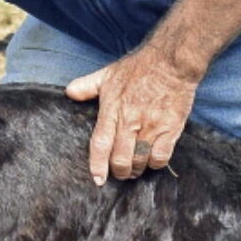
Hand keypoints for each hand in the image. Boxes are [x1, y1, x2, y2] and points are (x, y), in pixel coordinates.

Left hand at [66, 49, 201, 184]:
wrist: (171, 61)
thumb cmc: (140, 68)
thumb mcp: (108, 74)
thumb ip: (87, 86)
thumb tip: (69, 93)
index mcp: (113, 109)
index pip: (100, 144)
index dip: (97, 165)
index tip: (98, 179)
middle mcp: (130, 120)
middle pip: (120, 158)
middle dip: (119, 172)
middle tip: (120, 173)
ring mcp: (151, 126)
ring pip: (140, 161)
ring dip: (136, 170)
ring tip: (135, 169)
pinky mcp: (170, 128)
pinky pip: (160, 157)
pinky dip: (155, 164)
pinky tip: (152, 160)